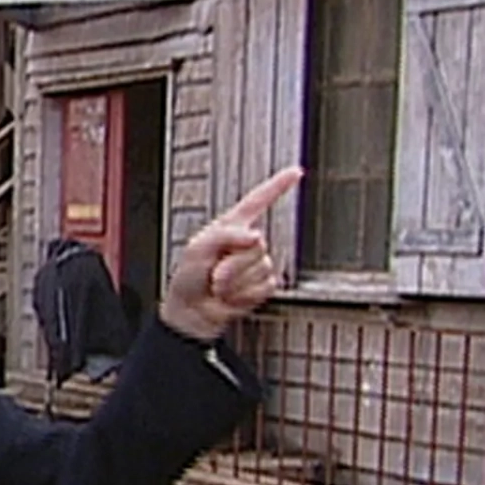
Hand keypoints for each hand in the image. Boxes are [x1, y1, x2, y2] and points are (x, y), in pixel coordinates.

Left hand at [158, 166, 300, 341]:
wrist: (192, 312)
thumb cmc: (189, 279)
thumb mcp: (198, 248)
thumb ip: (226, 235)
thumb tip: (256, 236)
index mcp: (231, 227)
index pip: (258, 200)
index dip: (278, 186)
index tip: (295, 172)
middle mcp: (247, 242)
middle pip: (258, 245)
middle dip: (233, 263)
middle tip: (214, 274)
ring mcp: (257, 264)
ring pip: (261, 267)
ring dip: (235, 281)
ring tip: (220, 286)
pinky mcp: (264, 284)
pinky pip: (265, 286)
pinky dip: (245, 294)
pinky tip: (233, 295)